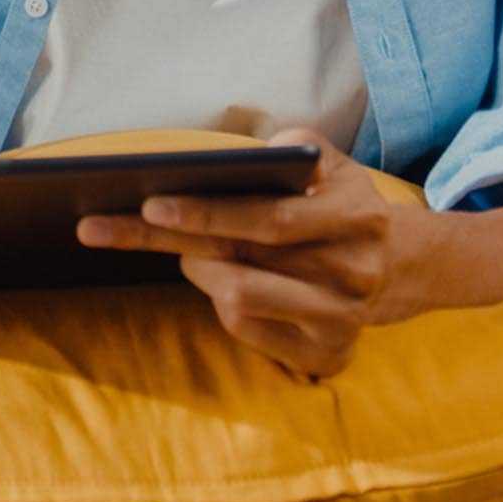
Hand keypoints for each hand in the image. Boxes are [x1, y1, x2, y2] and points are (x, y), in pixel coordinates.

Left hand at [75, 129, 412, 378]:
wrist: (405, 269)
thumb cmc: (345, 206)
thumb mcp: (338, 166)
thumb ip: (304, 146)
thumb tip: (270, 149)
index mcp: (356, 217)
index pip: (269, 219)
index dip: (206, 213)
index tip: (149, 204)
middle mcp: (351, 274)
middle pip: (239, 257)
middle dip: (163, 240)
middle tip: (98, 226)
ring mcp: (341, 320)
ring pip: (236, 298)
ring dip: (196, 268)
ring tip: (183, 247)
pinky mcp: (325, 355)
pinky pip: (245, 329)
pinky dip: (218, 300)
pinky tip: (215, 277)